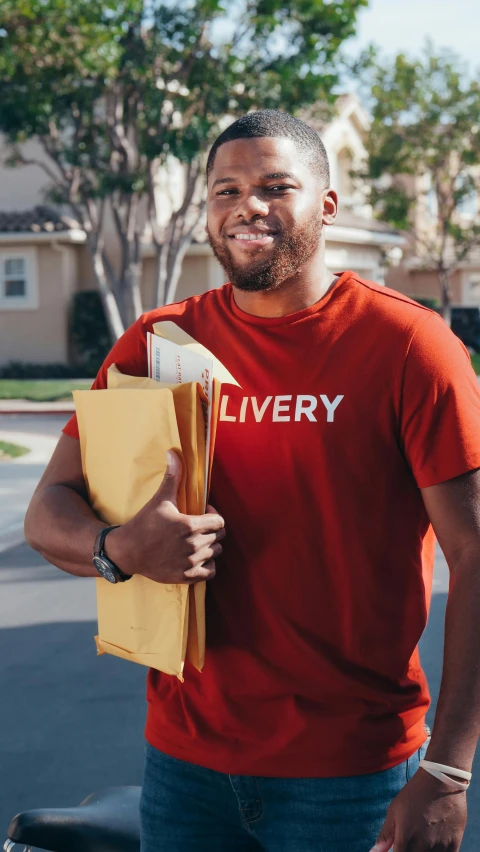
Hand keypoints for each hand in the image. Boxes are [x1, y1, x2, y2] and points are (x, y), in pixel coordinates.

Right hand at [107, 450, 224, 583]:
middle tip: (199, 526)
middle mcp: (194, 545)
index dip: (213, 515)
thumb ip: (172, 477)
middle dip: (211, 530)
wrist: (127, 551)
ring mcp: (191, 562)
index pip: (220, 522)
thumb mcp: (160, 499)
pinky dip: (207, 565)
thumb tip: (173, 453)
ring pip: (215, 553)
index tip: (203, 513)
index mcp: (191, 526)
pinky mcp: (186, 576)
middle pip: (218, 537)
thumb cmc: (144, 524)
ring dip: (209, 546)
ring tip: (196, 540)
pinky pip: (210, 571)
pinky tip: (197, 557)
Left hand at [371, 767, 466, 851]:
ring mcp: (440, 846)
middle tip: (411, 841)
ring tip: (422, 841)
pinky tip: (434, 843)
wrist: (441, 780)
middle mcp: (422, 845)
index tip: (399, 848)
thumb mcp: (394, 811)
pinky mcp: (454, 844)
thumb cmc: (414, 794)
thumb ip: (385, 835)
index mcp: (405, 838)